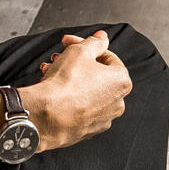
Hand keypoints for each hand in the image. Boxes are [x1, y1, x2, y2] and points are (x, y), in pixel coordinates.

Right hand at [24, 29, 130, 150]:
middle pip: (96, 74)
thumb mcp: (80, 51)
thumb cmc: (65, 84)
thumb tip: (101, 39)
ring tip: (50, 71)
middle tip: (60, 56)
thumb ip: (94, 42)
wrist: (47, 116)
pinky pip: (79, 108)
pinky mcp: (87, 130)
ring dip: (70, 79)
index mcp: (121, 82)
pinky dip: (69, 98)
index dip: (86, 46)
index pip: (107, 56)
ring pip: (86, 91)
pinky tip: (53, 90)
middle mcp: (117, 102)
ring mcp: (102, 119)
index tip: (72, 43)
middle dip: (76, 63)